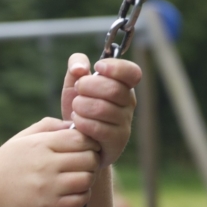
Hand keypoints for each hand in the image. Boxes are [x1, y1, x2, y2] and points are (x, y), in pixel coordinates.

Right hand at [0, 117, 100, 206]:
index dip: (89, 143)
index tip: (85, 149)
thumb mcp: (18, 141)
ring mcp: (48, 188)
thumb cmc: (2, 169)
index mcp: (39, 145)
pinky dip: (82, 197)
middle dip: (91, 161)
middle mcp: (45, 165)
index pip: (81, 138)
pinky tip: (73, 194)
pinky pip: (81, 200)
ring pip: (88, 179)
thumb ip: (45, 127)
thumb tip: (72, 124)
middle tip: (84, 166)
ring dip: (88, 180)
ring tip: (78, 180)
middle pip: (89, 158)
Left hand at [60, 53, 141, 169]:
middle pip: (113, 89)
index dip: (115, 67)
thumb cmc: (79, 107)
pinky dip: (82, 122)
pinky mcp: (117, 141)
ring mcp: (125, 123)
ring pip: (103, 109)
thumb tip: (80, 68)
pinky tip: (76, 121)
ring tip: (76, 107)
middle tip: (78, 90)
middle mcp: (129, 103)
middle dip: (88, 86)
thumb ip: (76, 65)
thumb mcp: (74, 82)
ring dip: (82, 106)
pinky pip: (98, 128)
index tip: (97, 68)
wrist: (76, 139)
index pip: (132, 72)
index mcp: (124, 85)